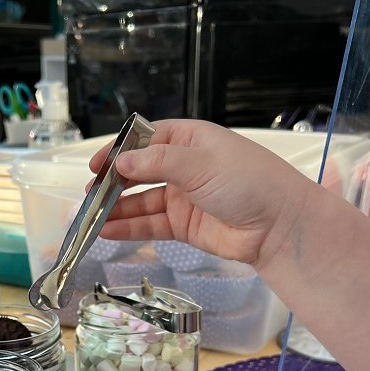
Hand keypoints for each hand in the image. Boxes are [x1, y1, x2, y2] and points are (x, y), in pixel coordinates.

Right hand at [89, 119, 311, 268]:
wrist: (279, 226)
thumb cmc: (249, 182)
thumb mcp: (201, 163)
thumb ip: (158, 162)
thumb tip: (122, 161)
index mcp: (190, 140)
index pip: (145, 140)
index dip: (119, 150)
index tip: (97, 164)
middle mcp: (184, 167)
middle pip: (139, 172)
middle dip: (114, 183)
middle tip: (91, 194)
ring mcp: (184, 197)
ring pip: (141, 201)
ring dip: (117, 209)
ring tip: (92, 217)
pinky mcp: (185, 226)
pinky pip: (151, 224)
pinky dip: (129, 228)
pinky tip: (108, 230)